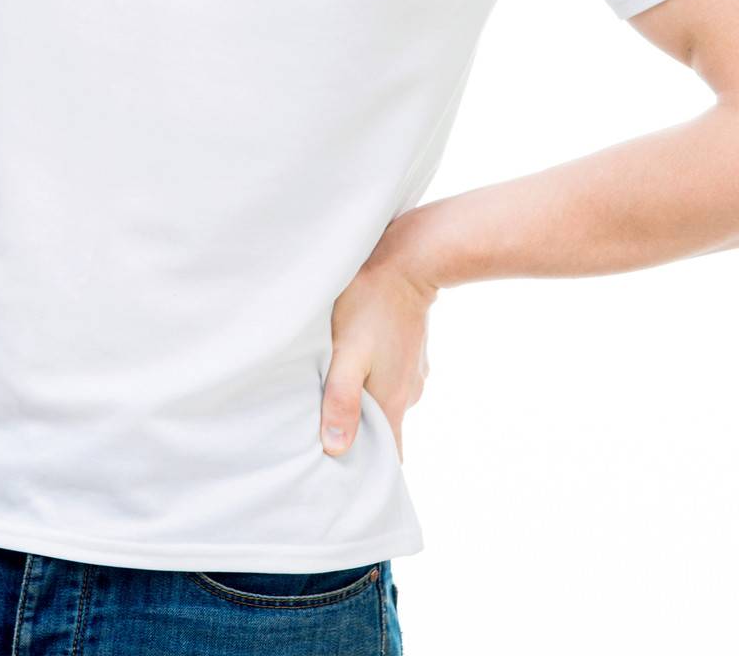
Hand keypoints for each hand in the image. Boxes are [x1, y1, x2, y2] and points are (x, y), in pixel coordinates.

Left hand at [321, 234, 441, 461]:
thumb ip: (341, 400)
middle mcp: (409, 393)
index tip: (346, 479)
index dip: (371, 472)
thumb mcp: (348, 352)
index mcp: (394, 402)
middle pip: (384, 429)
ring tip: (331, 392)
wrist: (409, 258)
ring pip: (385, 399)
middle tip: (326, 433)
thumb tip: (335, 449)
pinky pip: (389, 375)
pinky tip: (352, 361)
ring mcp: (412, 370)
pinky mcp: (409, 350)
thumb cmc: (371, 303)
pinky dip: (371, 376)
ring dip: (362, 401)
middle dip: (359, 436)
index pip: (390, 457)